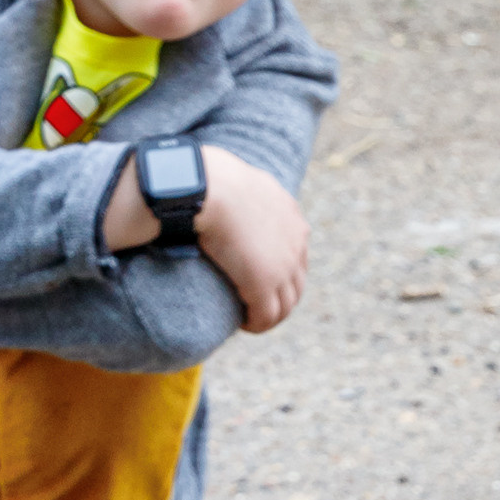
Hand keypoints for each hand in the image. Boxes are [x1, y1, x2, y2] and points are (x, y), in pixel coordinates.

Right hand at [101, 145, 307, 330]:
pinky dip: (257, 323)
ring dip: (269, 314)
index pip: (296, 252)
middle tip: (256, 305)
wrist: (208, 186)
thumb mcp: (234, 176)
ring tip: (249, 318)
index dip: (281, 270)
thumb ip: (233, 186)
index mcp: (291, 216)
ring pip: (285, 305)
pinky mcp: (263, 285)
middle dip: (280, 297)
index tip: (258, 276)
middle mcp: (295, 242)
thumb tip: (204, 180)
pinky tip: (243, 323)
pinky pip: (266, 316)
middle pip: (296, 283)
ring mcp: (282, 266)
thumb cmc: (209, 176)